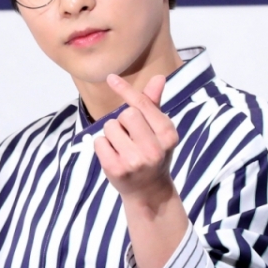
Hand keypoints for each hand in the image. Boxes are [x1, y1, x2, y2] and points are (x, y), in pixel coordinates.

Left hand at [94, 73, 179, 209]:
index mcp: (168, 134)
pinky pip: (99, 142)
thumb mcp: (159, 130)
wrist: (148, 190)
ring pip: (110, 127)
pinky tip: (114, 156)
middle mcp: (154, 148)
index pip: (143, 105)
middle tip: (130, 136)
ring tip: (123, 147)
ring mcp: (135, 161)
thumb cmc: (152, 153)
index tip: (111, 78)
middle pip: (126, 114)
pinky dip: (102, 146)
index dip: (126, 90)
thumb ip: (154, 104)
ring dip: (111, 134)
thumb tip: (159, 77)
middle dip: (122, 121)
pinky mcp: (116, 169)